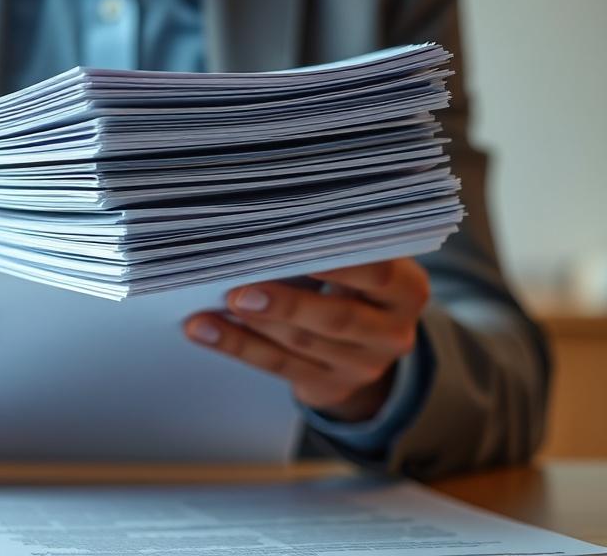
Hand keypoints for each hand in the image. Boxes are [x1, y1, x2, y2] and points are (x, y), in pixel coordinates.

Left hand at [184, 259, 428, 421]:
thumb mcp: (360, 264)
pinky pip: (278, 366)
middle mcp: (392, 332)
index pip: (376, 274)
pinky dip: (238, 345)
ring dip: (250, 328)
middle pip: (337, 319)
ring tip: (209, 311)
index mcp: (406, 289)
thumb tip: (263, 224)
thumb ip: (329, 246)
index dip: (338, 265)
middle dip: (286, 305)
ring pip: (301, 345)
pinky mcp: (331, 386)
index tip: (295, 246)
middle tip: (241, 290)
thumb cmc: (352, 283)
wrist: (363, 345)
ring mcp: (364, 366)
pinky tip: (204, 331)